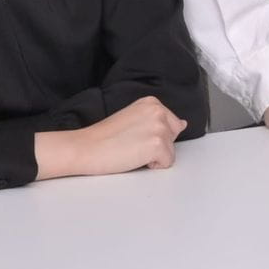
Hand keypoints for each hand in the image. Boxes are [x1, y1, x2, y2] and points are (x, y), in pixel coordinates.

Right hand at [34, 94, 184, 179]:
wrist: (86, 147)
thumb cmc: (105, 137)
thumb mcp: (134, 119)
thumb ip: (157, 120)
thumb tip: (182, 124)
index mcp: (152, 102)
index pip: (171, 125)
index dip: (152, 136)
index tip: (133, 136)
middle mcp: (158, 111)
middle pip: (173, 138)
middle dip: (157, 146)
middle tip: (132, 144)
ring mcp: (160, 127)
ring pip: (170, 152)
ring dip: (153, 156)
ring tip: (131, 150)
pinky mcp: (158, 144)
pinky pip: (167, 163)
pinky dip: (152, 166)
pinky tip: (134, 157)